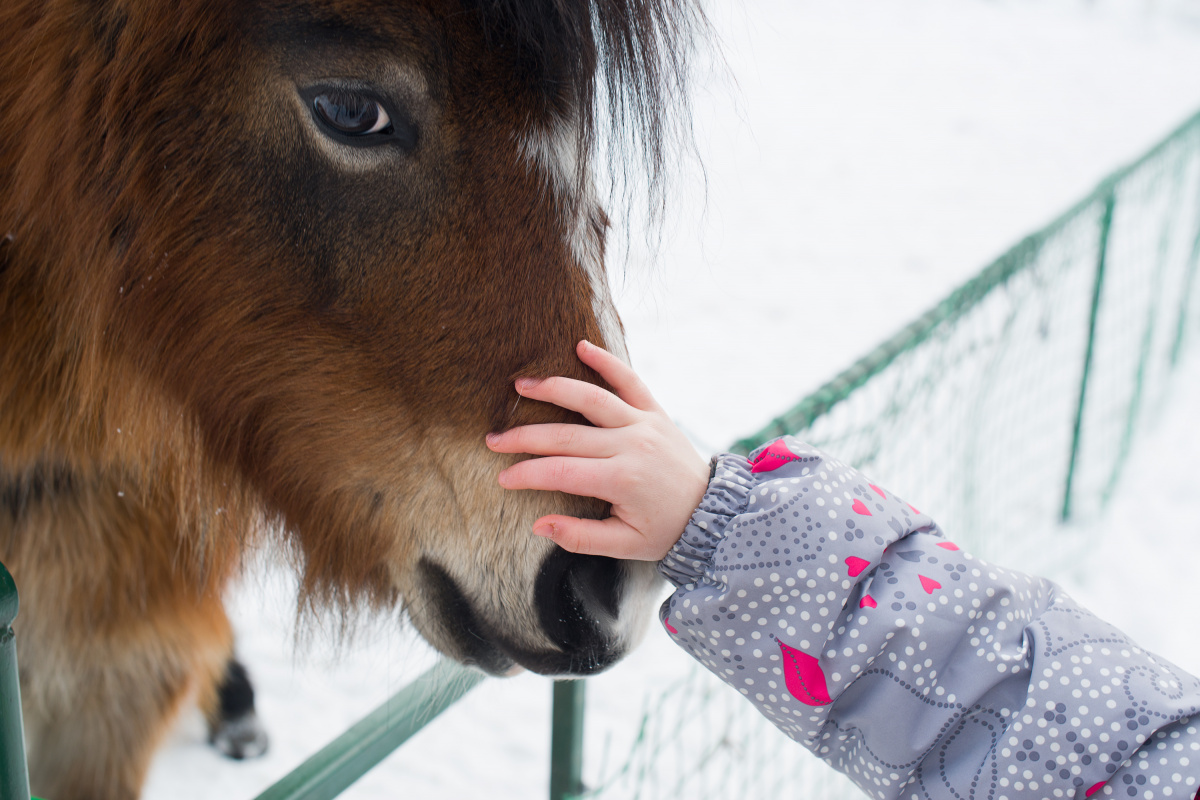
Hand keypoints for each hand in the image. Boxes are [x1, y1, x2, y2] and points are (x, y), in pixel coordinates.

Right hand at [487, 340, 709, 560]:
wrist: (711, 511)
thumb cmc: (664, 530)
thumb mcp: (625, 545)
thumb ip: (581, 537)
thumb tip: (539, 526)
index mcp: (621, 480)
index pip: (560, 472)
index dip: (527, 474)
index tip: (503, 478)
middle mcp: (631, 445)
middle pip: (565, 435)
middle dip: (524, 437)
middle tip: (493, 440)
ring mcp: (643, 423)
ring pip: (591, 398)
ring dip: (553, 389)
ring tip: (520, 386)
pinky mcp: (654, 411)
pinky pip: (629, 380)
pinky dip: (606, 361)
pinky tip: (580, 347)